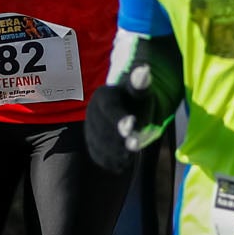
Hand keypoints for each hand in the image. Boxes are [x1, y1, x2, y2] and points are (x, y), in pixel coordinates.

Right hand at [84, 32, 183, 171]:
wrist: (127, 107)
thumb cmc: (137, 99)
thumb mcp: (142, 90)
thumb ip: (141, 84)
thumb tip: (144, 70)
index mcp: (103, 96)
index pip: (109, 108)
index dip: (119, 118)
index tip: (132, 125)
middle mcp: (92, 111)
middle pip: (102, 129)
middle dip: (118, 139)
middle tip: (134, 147)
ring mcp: (89, 128)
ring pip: (98, 144)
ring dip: (114, 153)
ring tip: (130, 158)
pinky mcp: (91, 142)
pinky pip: (97, 155)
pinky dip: (109, 161)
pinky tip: (122, 165)